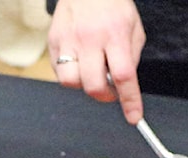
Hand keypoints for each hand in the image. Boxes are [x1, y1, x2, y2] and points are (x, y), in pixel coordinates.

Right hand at [48, 0, 145, 123]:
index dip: (129, 101)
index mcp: (115, 35)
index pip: (123, 76)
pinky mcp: (53, 40)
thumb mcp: (134, 28)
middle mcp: (89, 39)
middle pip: (93, 85)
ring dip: (84, 85)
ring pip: (71, 82)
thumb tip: (123, 85)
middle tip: (110, 89)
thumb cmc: (113, 6)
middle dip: (105, 96)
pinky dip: (71, 75)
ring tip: (92, 72)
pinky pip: (59, 72)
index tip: (134, 117)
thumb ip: (131, 58)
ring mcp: (68, 40)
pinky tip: (79, 63)